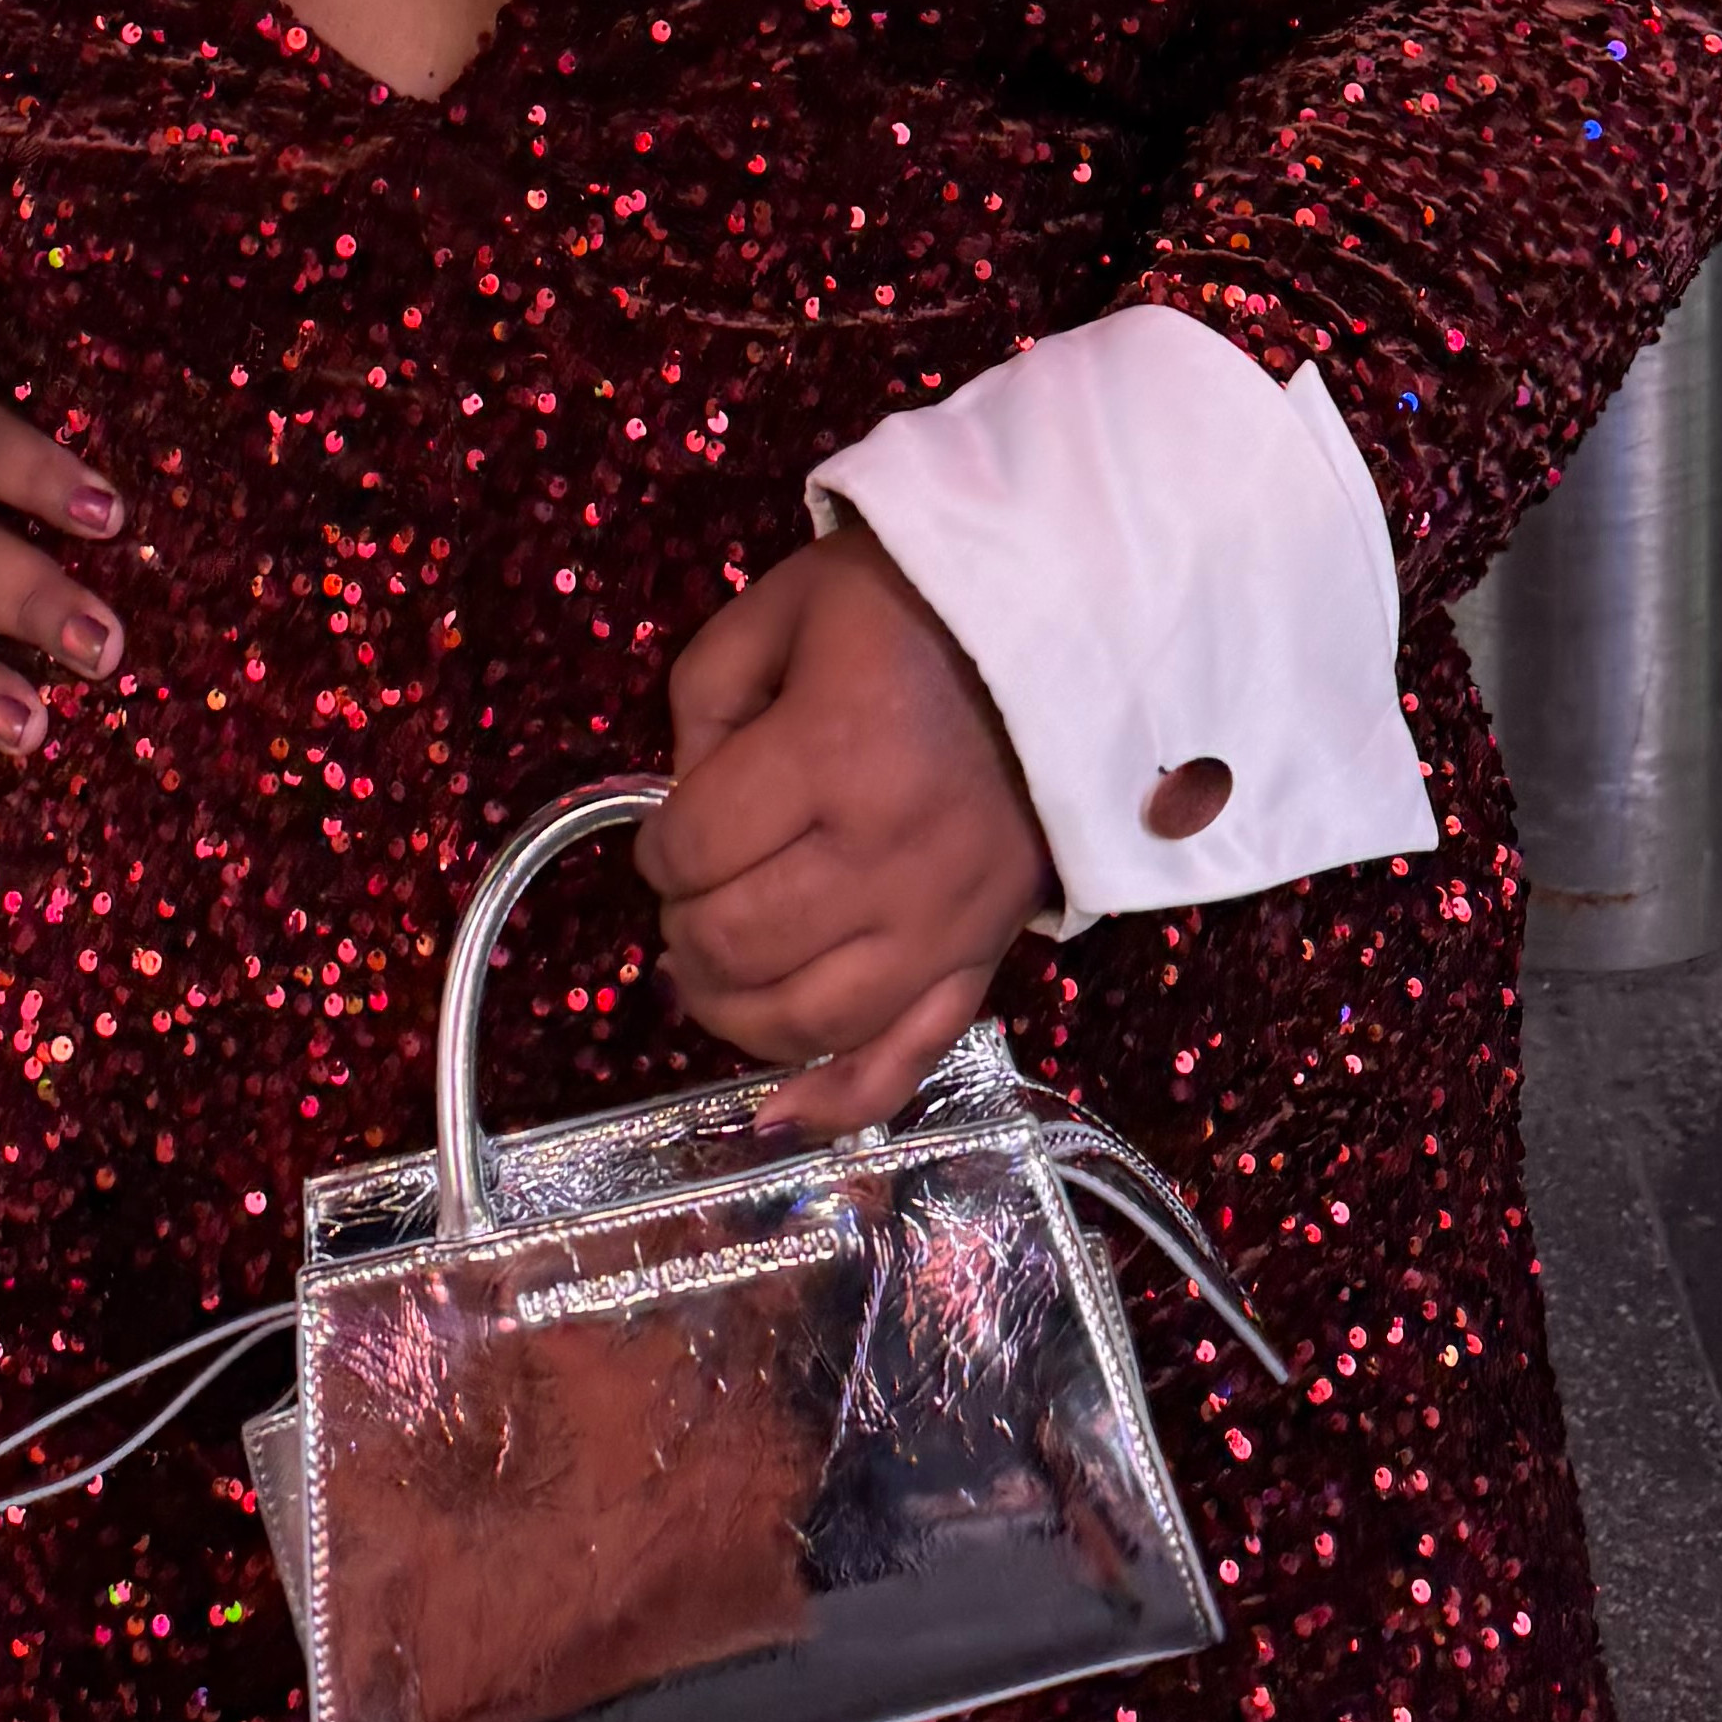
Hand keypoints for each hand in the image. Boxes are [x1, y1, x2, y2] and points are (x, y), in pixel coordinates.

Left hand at [641, 521, 1051, 1140]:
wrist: (1067, 627)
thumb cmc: (914, 608)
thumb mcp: (785, 607)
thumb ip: (706, 699)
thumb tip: (679, 802)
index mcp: (835, 752)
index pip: (696, 848)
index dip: (655, 849)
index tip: (663, 832)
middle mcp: (890, 856)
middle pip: (738, 940)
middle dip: (684, 927)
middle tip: (685, 896)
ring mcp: (946, 921)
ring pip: (806, 1017)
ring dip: (729, 1010)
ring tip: (706, 973)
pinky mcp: (985, 958)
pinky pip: (908, 1058)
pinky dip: (836, 1102)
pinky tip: (773, 1114)